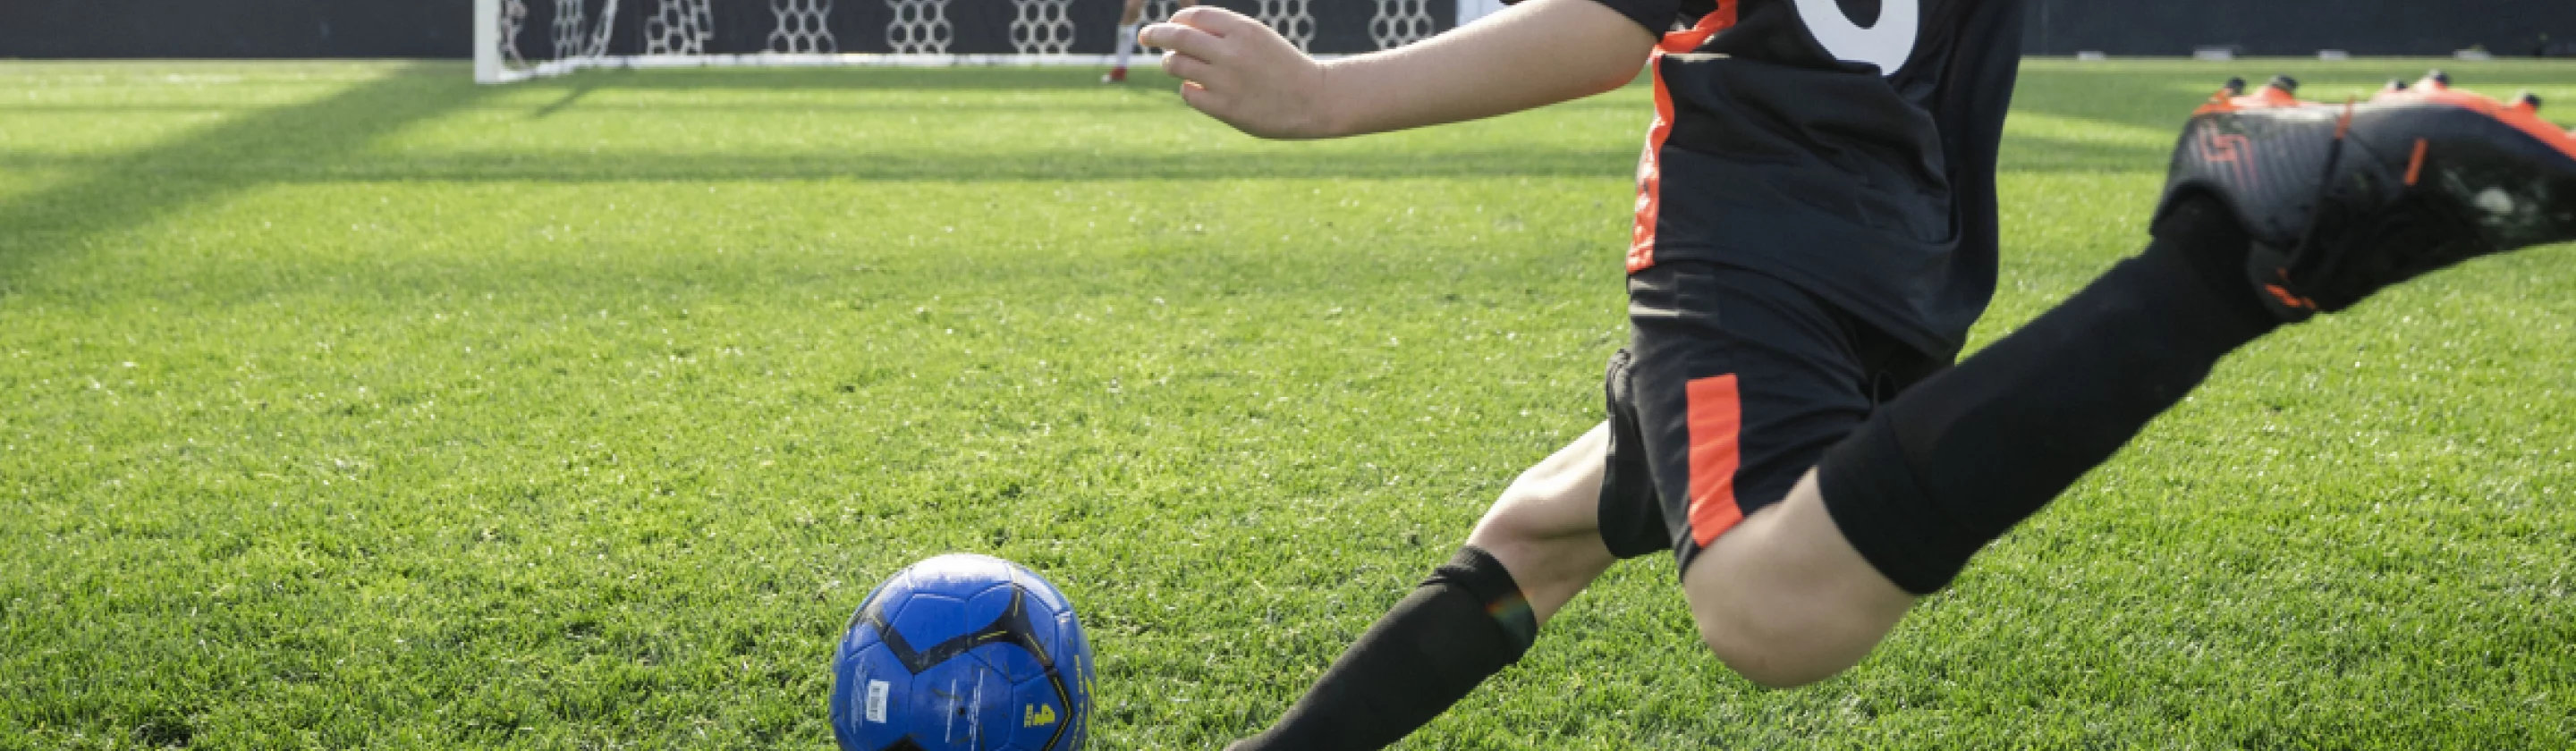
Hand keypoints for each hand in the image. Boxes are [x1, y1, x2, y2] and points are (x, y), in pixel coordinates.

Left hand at [1140, 7, 1339, 138]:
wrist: (1314, 98)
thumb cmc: (1282, 65)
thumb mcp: (1257, 37)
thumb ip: (1224, 32)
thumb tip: (1179, 30)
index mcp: (1242, 29)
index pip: (1194, 16)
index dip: (1177, 20)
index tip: (1171, 25)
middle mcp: (1231, 52)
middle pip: (1178, 37)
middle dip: (1155, 34)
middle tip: (1144, 35)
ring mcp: (1226, 81)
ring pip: (1177, 65)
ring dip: (1170, 62)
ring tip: (1173, 64)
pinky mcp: (1225, 108)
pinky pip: (1188, 93)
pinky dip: (1187, 88)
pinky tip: (1196, 88)